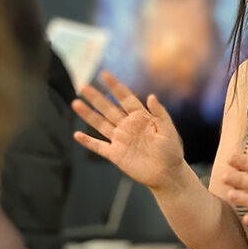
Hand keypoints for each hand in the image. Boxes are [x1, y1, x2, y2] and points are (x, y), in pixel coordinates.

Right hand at [72, 71, 184, 190]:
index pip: (125, 98)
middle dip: (96, 98)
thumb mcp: (168, 130)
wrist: (167, 174)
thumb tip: (152, 96)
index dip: (115, 86)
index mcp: (141, 117)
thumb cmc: (171, 151)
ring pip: (100, 124)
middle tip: (83, 86)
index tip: (105, 74)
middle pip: (108, 109)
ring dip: (88, 115)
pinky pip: (99, 147)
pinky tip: (77, 135)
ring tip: (76, 103)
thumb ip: (160, 113)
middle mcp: (128, 126)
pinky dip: (88, 142)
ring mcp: (120, 140)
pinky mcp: (116, 155)